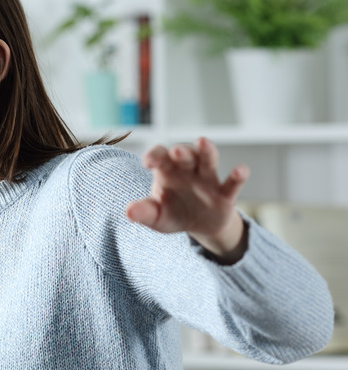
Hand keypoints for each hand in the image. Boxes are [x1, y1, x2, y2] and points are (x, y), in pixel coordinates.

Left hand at [125, 137, 249, 263]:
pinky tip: (241, 170)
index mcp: (167, 171)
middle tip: (177, 152)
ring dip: (207, 151)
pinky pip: (232, 183)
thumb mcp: (157, 217)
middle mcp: (187, 170)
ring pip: (208, 160)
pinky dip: (237, 176)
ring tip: (203, 142)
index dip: (154, 155)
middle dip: (181, 152)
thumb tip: (128, 212)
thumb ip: (144, 212)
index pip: (159, 156)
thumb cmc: (174, 214)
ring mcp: (207, 180)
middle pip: (185, 154)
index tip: (147, 162)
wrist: (200, 227)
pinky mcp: (225, 194)